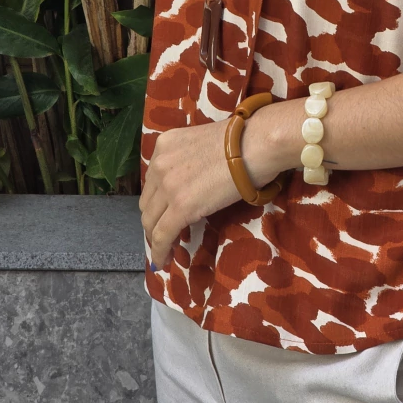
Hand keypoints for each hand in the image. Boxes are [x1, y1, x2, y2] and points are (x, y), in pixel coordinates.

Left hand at [139, 120, 240, 269]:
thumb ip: (189, 162)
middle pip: (148, 203)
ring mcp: (167, 186)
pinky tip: (164, 261)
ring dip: (156, 238)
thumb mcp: (203, 145)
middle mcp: (159, 164)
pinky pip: (162, 236)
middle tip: (166, 234)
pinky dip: (160, 251)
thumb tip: (194, 185)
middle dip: (155, 221)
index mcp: (164, 145)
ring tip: (166, 250)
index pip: (152, 182)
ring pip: (151, 222)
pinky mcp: (180, 207)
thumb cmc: (242, 142)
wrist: (255, 145)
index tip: (164, 214)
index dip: (158, 202)